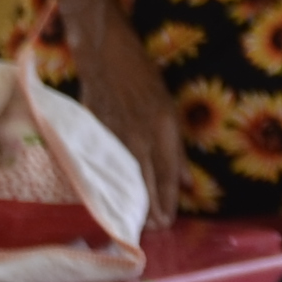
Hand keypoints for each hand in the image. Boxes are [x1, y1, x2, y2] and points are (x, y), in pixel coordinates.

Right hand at [72, 36, 188, 230]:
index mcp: (161, 127)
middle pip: (147, 179)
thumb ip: (176, 146)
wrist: (103, 51)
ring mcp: (114, 135)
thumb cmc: (141, 74)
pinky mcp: (94, 132)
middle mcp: (139, 135)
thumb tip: (187, 180)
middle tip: (156, 230)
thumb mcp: (167, 106)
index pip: (168, 172)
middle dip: (152, 206)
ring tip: (137, 222)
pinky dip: (109, 181)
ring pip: (125, 174)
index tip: (170, 220)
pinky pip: (104, 163)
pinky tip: (110, 196)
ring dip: (132, 199)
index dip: (169, 199)